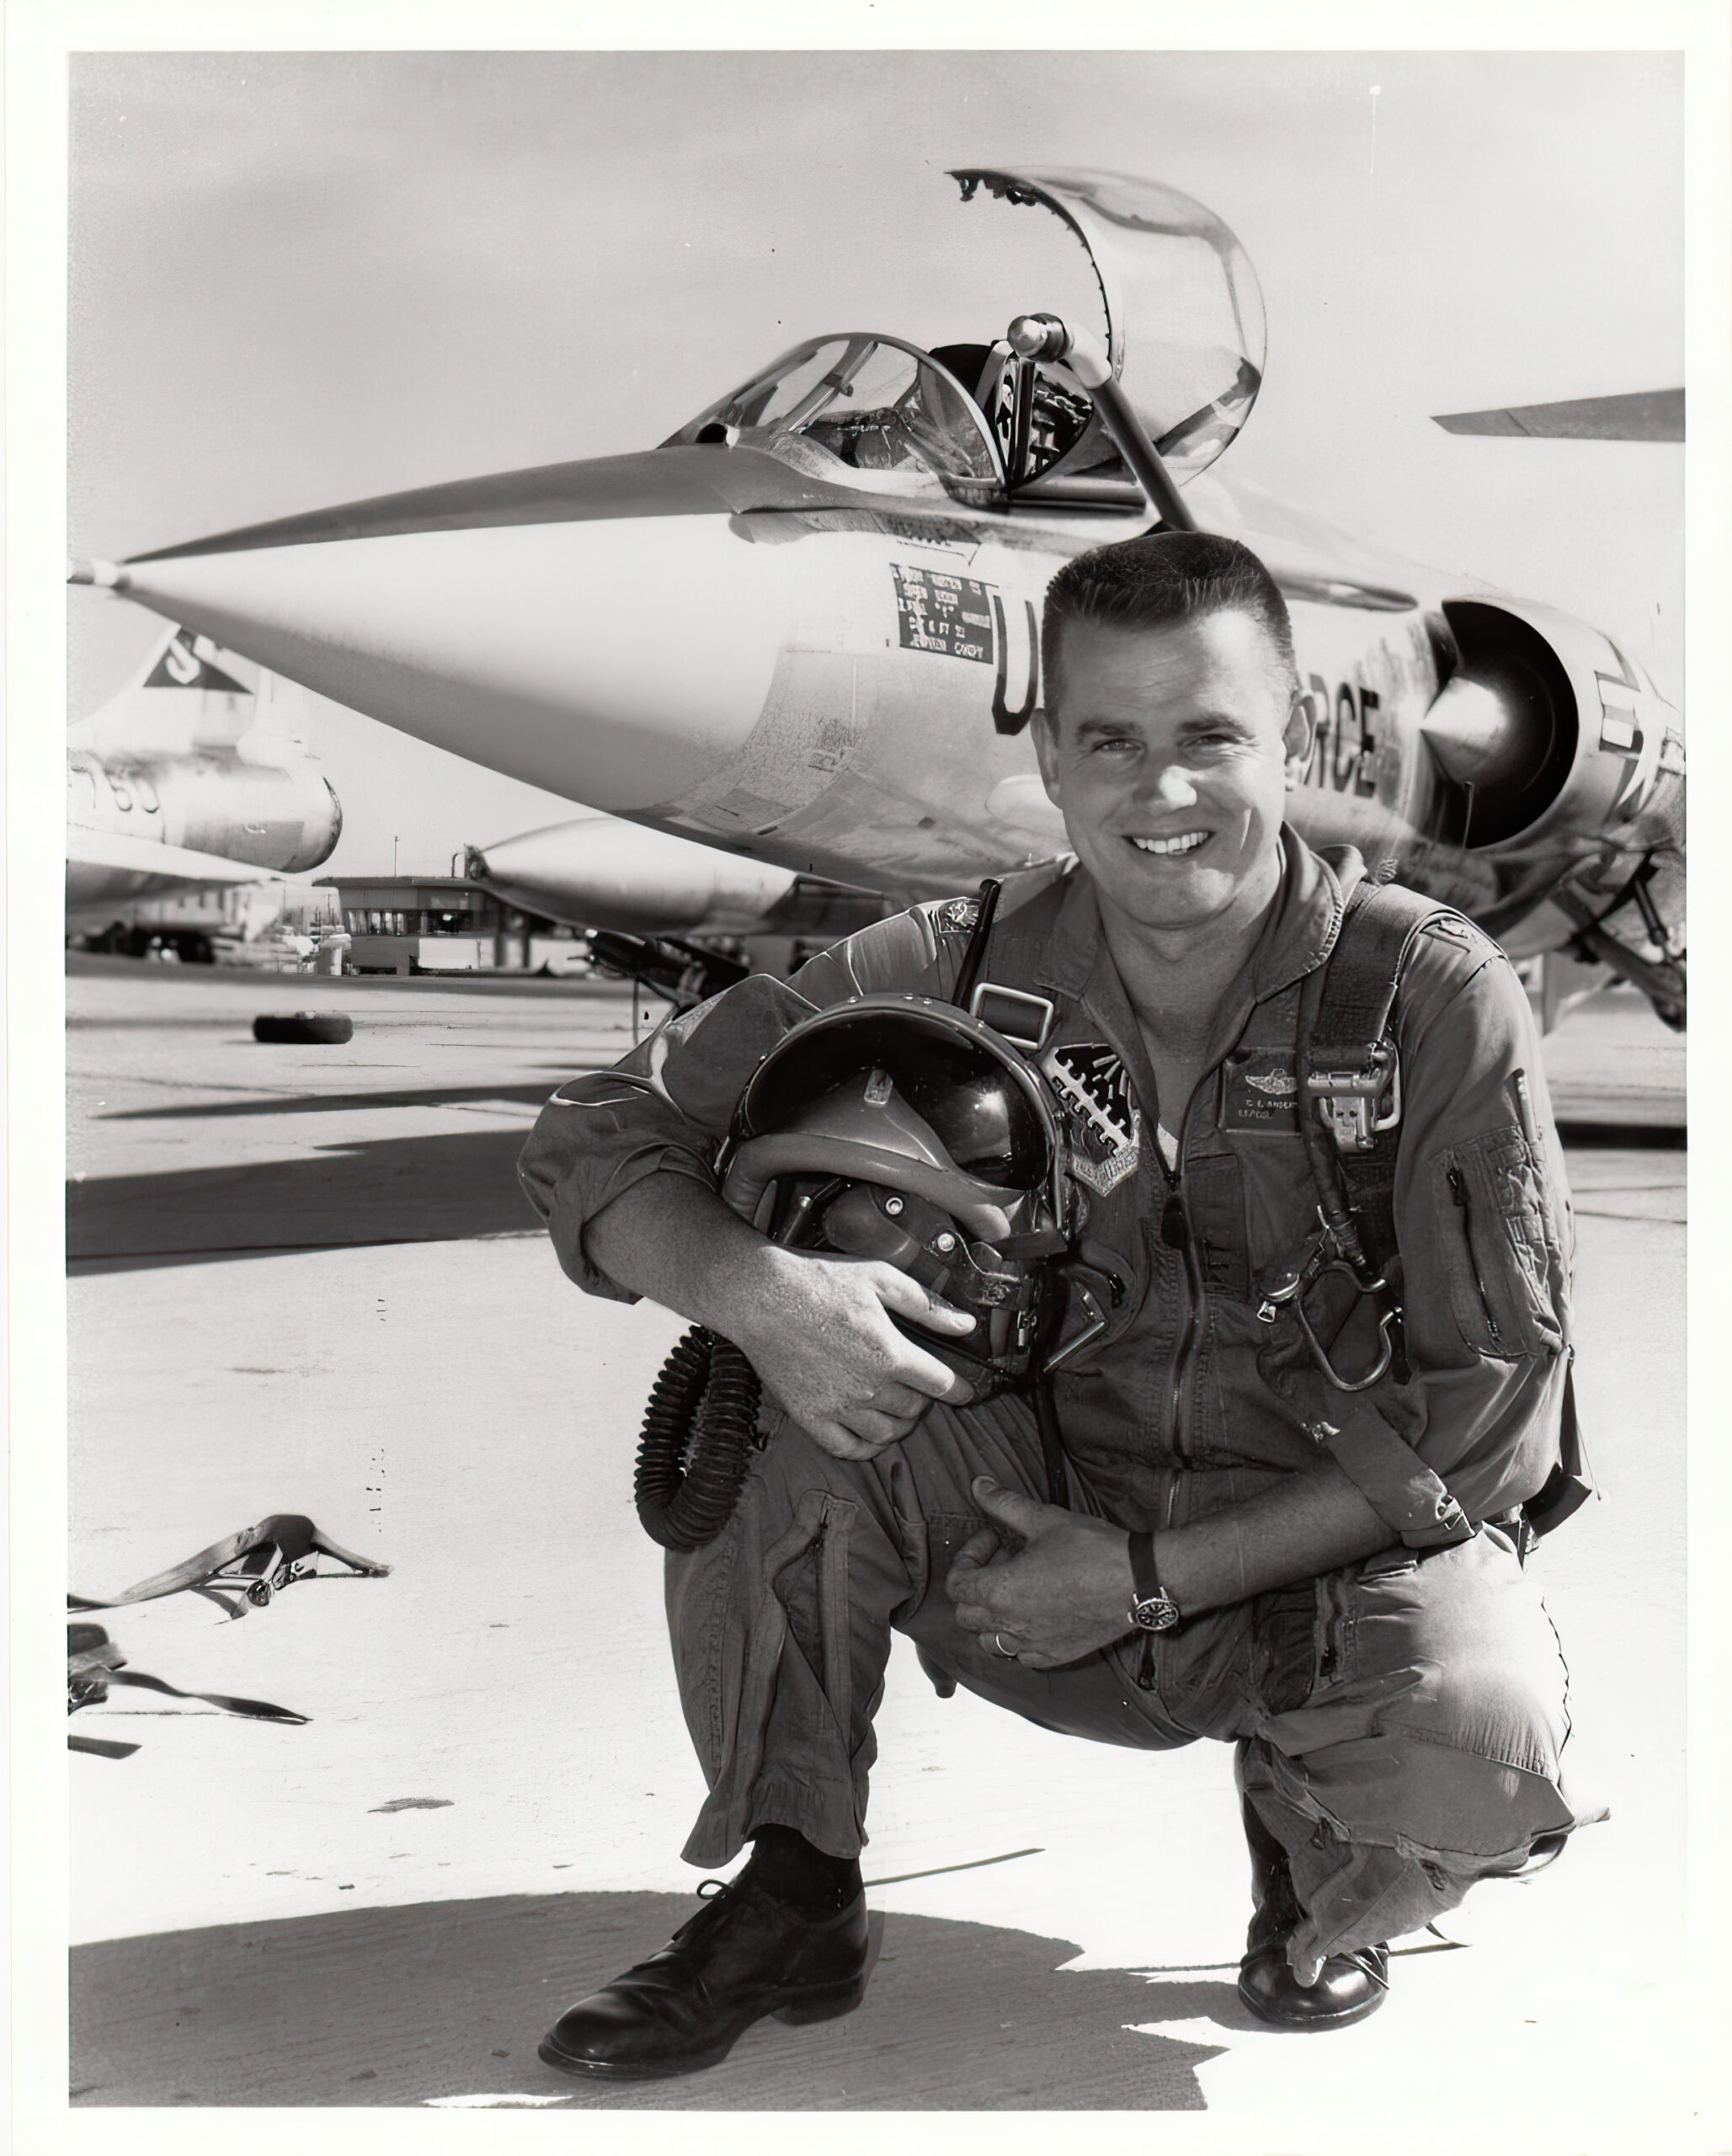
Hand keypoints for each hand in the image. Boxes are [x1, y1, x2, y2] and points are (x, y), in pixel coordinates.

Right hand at [722, 1246, 977, 1460]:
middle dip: (924, 1399)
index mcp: (890, 1353)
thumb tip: (964, 1324)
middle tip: (919, 1385)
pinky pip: (847, 1448)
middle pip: (914, 1409)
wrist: (760, 1295)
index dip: (960, 1389)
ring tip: (897, 1407)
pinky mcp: (809, 1416)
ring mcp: (838, 1406)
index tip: (967, 1392)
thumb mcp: (880, 1278)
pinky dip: (866, 1447)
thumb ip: (926, 1305)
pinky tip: (870, 1432)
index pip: (941, 1384)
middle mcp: (868, 1387)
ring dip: (899, 1424)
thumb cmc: (817, 1282)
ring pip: (886, 1433)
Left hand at [946, 1477, 1136, 1667]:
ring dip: (992, 1616)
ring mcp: (1034, 1644)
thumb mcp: (1044, 1519)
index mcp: (1001, 1592)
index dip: (967, 1557)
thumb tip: (979, 1485)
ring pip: (990, 1641)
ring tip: (1014, 1590)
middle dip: (976, 1585)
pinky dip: (1019, 1638)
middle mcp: (1011, 1625)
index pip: (957, 1585)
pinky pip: (1022, 1656)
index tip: (993, 1540)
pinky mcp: (1056, 1655)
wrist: (1138, 1581)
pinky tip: (1035, 1615)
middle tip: (1002, 1560)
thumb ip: (1004, 1503)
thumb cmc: (1092, 1550)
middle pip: (966, 1615)